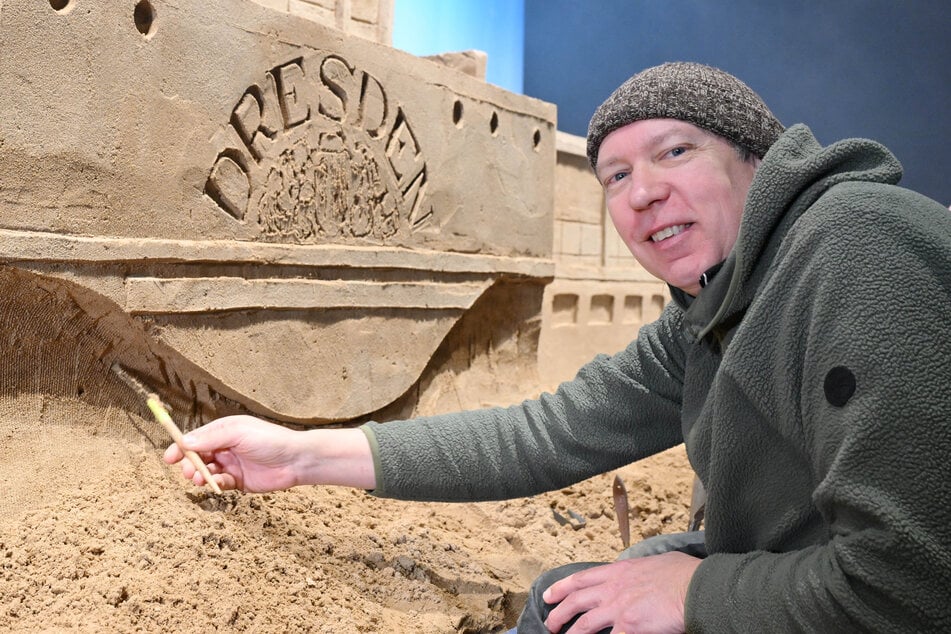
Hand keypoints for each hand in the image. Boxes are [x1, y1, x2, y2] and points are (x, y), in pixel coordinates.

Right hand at [162, 415, 306, 491]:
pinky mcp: (239, 481)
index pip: (196, 439)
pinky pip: (220, 484)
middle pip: (198, 457)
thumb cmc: (270, 440)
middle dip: (189, 464)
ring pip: (206, 472)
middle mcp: (226, 447)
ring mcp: (232, 465)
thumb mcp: (237, 433)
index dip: (181, 447)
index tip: (169, 457)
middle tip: (188, 471)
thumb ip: (211, 438)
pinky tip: (219, 483)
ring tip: (199, 479)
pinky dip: (216, 484)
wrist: (295, 460)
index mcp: (225, 431)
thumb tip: (185, 441)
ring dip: (199, 476)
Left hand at [542, 552, 701, 633]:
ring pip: (584, 624)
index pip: (582, 579)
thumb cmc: (683, 574)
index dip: (562, 587)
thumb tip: (645, 571)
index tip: (549, 594)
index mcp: (619, 571)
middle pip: (576, 600)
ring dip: (570, 633)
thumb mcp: (656, 562)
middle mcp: (613, 588)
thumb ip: (642, 569)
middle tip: (550, 623)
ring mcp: (618, 608)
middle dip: (558, 612)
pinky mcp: (629, 626)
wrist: (695, 587)